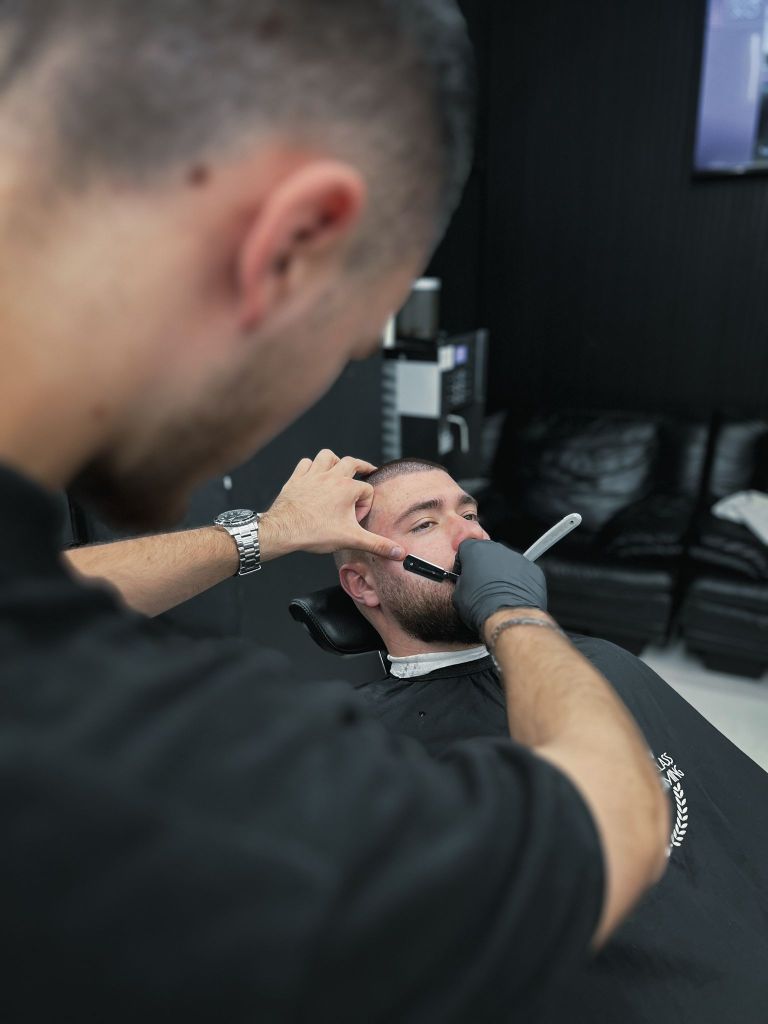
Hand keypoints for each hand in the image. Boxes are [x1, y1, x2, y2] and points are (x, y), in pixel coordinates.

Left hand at [260, 450, 404, 560]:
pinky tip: (314, 476)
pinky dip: (311, 467)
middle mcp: (331, 477)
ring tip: (338, 470)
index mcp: (347, 489)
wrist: (284, 530)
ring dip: (335, 461)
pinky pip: (305, 464)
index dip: (366, 505)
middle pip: (351, 462)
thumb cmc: (315, 532)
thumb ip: (378, 545)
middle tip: (367, 470)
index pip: (367, 490)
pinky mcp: (296, 479)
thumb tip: (399, 553)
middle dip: (361, 466)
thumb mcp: (352, 539)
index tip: (357, 520)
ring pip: (327, 456)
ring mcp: (312, 475)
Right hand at [453, 539, 547, 632]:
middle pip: (489, 552)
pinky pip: (523, 573)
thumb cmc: (480, 605)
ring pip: (507, 562)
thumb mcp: (458, 595)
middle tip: (482, 585)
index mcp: (476, 550)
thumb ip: (461, 580)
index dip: (464, 562)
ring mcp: (518, 558)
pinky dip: (519, 582)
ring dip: (503, 573)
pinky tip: (513, 597)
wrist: (508, 617)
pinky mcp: (533, 570)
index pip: (466, 548)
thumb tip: (466, 582)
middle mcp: (498, 549)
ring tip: (499, 594)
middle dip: (485, 566)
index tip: (465, 573)